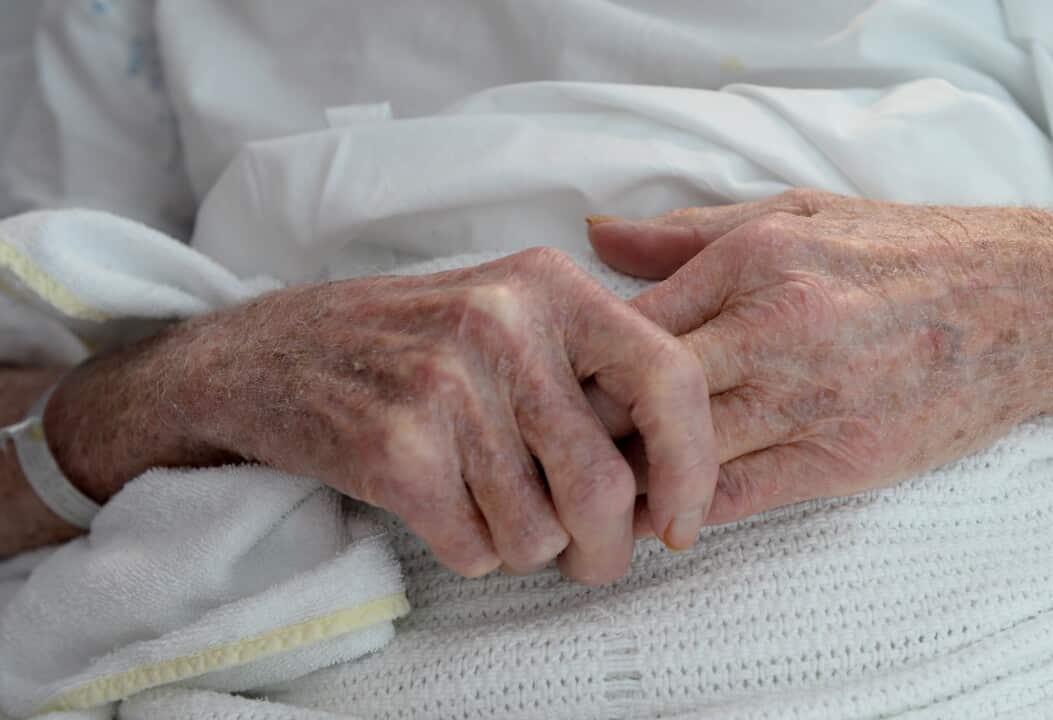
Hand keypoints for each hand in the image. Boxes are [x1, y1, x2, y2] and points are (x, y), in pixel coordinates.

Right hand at [45, 248, 716, 583]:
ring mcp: (444, 382)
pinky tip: (439, 508)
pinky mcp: (394, 446)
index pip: (670, 379)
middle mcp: (504, 323)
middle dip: (605, 547)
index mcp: (550, 284)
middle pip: (605, 484)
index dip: (692, 467)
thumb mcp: (510, 316)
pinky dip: (467, 551)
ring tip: (487, 505)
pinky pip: (474, 550)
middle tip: (587, 556)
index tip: (679, 522)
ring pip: (539, 533)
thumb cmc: (410, 345)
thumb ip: (594, 375)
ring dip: (523, 547)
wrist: (265, 355)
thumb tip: (674, 481)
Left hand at [586, 190, 1052, 528]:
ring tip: (595, 491)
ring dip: (628, 477)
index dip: (580, 362)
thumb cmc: (907, 252)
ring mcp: (811, 398)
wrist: (1031, 306)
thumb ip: (690, 234)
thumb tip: (595, 239)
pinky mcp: (844, 458)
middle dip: (588, 427)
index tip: (561, 386)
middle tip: (558, 450)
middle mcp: (775, 327)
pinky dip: (686, 509)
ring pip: (679, 454)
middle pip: (639, 393)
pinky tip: (664, 511)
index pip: (627, 323)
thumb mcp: (800, 214)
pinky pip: (736, 497)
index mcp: (754, 257)